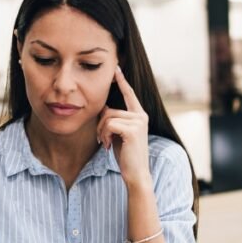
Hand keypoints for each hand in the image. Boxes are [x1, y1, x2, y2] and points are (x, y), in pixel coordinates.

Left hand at [97, 67, 151, 188]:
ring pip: (107, 118)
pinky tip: (107, 146)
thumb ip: (115, 120)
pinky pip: (109, 125)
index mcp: (139, 115)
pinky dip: (104, 136)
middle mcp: (141, 116)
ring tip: (105, 144)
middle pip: (109, 110)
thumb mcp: (119, 134)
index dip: (122, 81)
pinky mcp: (132, 130)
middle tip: (102, 139)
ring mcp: (138, 122)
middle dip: (100, 125)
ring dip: (101, 132)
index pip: (129, 94)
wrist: (136, 173)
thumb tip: (104, 107)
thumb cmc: (126, 155)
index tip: (116, 68)